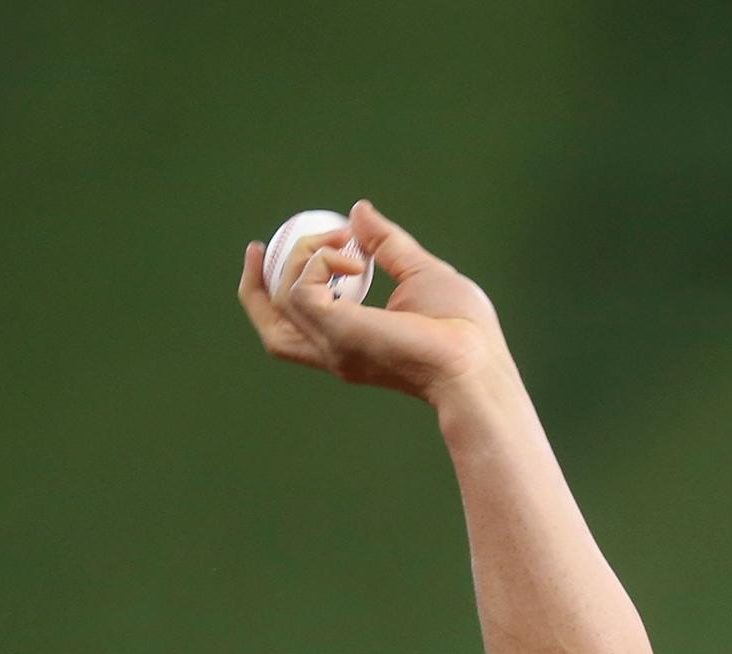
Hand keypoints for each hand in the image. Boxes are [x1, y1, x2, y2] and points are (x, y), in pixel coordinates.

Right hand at [237, 200, 505, 406]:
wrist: (476, 362)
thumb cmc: (464, 330)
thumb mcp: (421, 272)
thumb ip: (388, 244)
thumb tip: (359, 213)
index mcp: (352, 344)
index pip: (295, 326)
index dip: (276, 290)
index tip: (278, 251)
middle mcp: (334, 351)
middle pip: (271, 326)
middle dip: (255, 284)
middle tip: (260, 247)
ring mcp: (332, 346)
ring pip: (280, 298)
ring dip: (302, 256)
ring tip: (342, 241)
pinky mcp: (337, 333)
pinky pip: (300, 289)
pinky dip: (319, 261)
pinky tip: (354, 257)